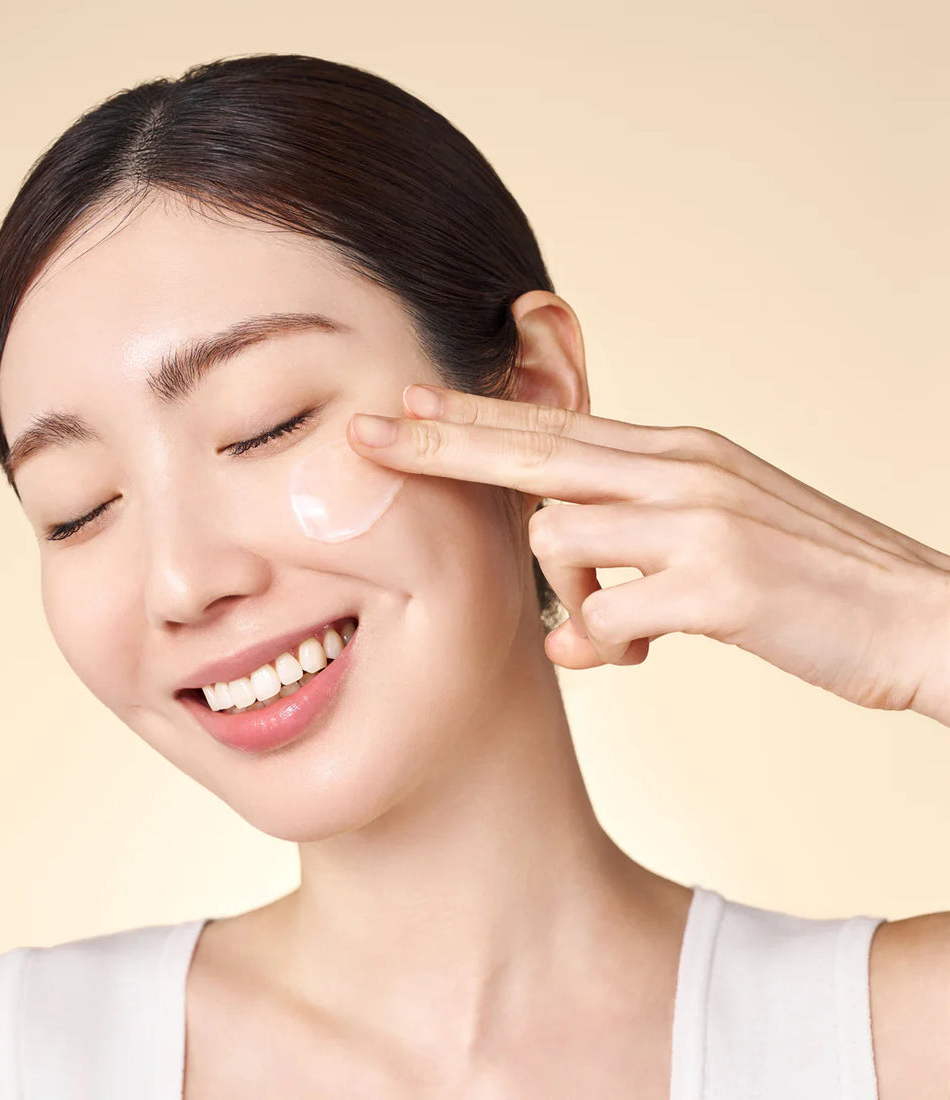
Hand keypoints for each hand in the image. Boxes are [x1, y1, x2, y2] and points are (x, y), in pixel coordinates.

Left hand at [347, 385, 949, 723]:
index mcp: (681, 452)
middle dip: (442, 444)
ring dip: (572, 598)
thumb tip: (571, 600)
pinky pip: (607, 617)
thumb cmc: (811, 581)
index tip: (408, 401)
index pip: (556, 425)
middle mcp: (684, 471)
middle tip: (366, 435)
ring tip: (620, 633)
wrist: (924, 616)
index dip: (474, 415)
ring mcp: (701, 524)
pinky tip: (633, 659)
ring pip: (563, 540)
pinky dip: (601, 647)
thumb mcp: (720, 529)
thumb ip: (639, 541)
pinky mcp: (720, 586)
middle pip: (535, 451)